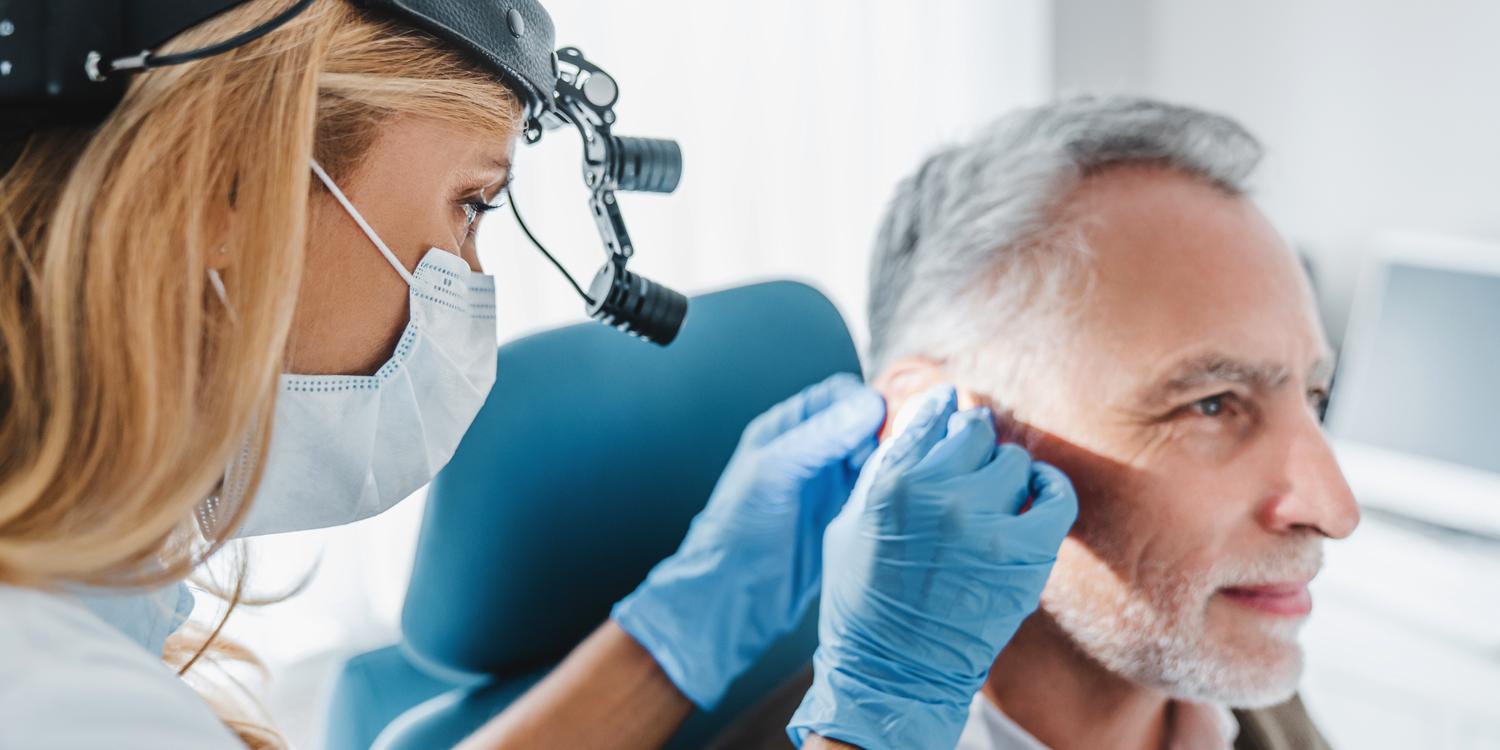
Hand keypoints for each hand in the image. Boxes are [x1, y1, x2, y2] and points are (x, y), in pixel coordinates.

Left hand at [611, 373, 885, 707]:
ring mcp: (829, 485)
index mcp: (787, 429)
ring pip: (875, 457)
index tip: (885, 422)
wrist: (734, 597)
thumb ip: (819, 437)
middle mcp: (811, 452)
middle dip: (885, 432)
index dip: (866, 403)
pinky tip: (894, 501)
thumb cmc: (737, 532)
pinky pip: (877, 492)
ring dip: (890, 462)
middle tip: (893, 455)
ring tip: (895, 478)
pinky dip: (890, 491)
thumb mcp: (773, 474)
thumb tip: (867, 405)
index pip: (838, 395)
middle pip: (864, 424)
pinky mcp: (844, 517)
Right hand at [788, 384, 1077, 748]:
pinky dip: (1050, 488)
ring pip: (1014, 459)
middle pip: (976, 430)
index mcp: (889, 480)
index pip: (930, 413)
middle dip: (972, 444)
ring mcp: (984, 520)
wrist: (894, 672)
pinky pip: (1055, 494)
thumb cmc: (862, 602)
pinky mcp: (1024, 552)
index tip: (950, 412)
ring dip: (1006, 474)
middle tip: (970, 467)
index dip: (942, 410)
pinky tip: (1039, 493)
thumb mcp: (848, 523)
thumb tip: (915, 428)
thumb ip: (882, 471)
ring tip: (995, 498)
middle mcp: (937, 491)